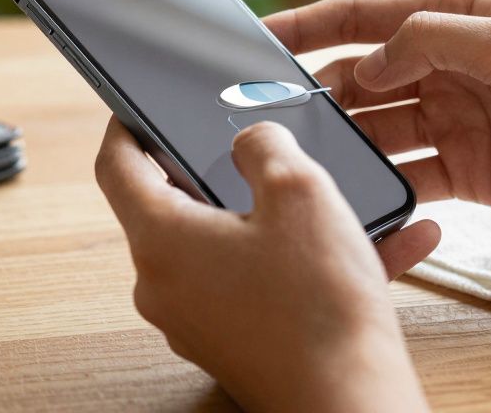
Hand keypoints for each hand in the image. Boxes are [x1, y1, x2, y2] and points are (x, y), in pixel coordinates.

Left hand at [95, 118, 436, 411]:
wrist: (351, 403)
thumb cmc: (320, 305)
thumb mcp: (300, 190)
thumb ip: (263, 145)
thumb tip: (249, 141)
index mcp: (162, 240)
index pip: (117, 166)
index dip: (125, 126)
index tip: (136, 107)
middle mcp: (165, 285)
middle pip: (173, 207)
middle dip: (215, 172)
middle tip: (256, 148)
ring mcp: (196, 320)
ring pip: (226, 247)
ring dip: (275, 219)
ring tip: (337, 202)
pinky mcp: (233, 344)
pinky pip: (259, 284)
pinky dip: (300, 261)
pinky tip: (373, 248)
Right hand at [265, 0, 490, 227]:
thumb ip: (431, 43)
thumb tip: (365, 63)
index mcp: (455, 19)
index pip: (361, 18)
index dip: (304, 28)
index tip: (253, 40)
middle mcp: (446, 66)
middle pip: (359, 78)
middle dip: (314, 96)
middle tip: (266, 118)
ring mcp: (453, 120)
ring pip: (376, 129)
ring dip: (343, 143)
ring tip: (304, 160)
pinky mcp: (466, 171)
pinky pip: (407, 175)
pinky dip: (381, 185)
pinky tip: (357, 196)